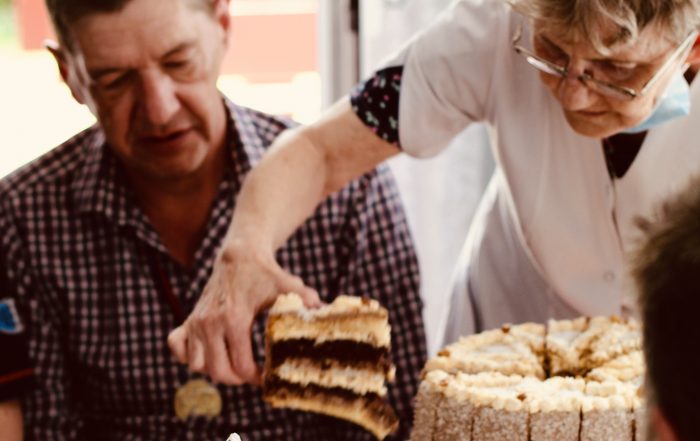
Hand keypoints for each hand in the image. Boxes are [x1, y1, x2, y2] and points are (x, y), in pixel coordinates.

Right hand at [167, 241, 319, 384]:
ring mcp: (196, 322)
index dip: (257, 377)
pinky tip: (208, 351)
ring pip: (197, 365)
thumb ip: (306, 301)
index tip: (267, 375)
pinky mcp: (188, 318)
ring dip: (215, 368)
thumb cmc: (266, 273)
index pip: (241, 366)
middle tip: (253, 373)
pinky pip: (177, 348)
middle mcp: (209, 323)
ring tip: (233, 362)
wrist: (240, 254)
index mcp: (234, 319)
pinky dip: (188, 355)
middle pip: (218, 372)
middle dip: (237, 378)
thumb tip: (325, 314)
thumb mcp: (288, 287)